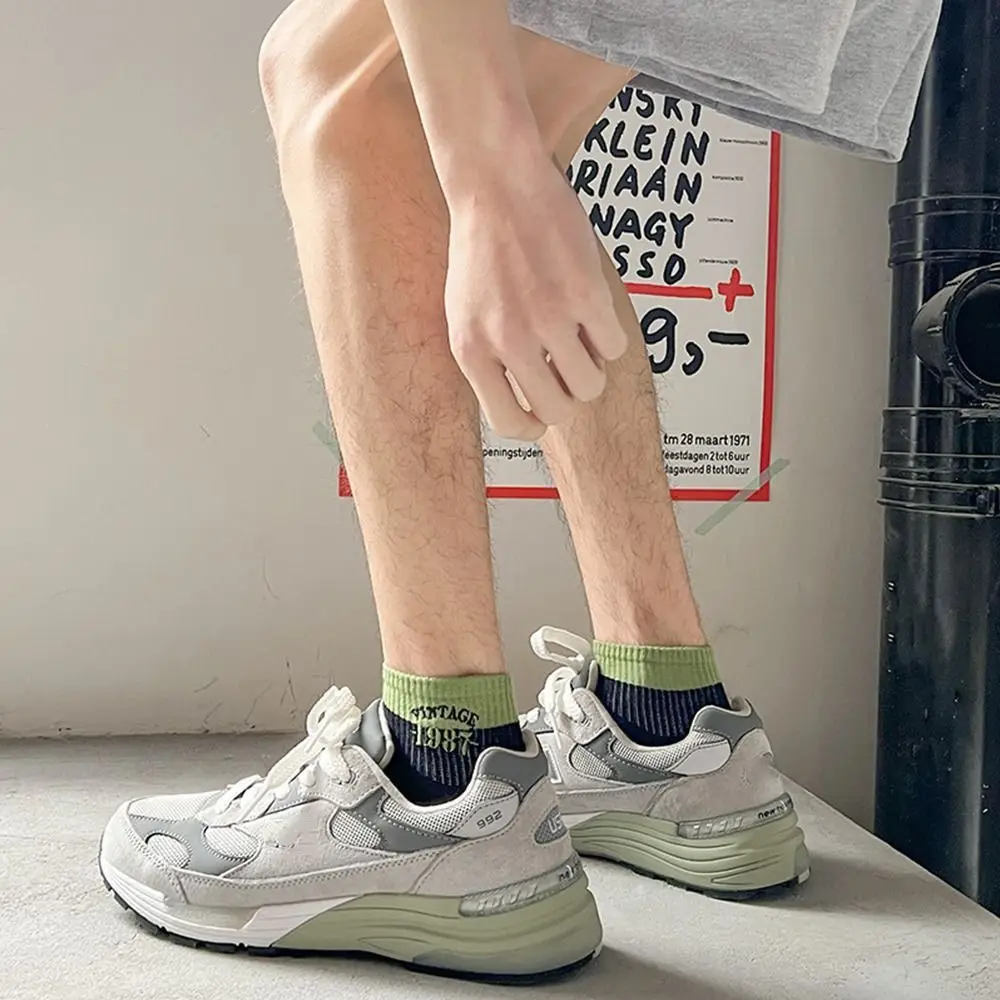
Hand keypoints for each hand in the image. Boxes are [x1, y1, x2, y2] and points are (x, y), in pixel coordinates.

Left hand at [445, 154, 627, 440]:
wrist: (497, 183)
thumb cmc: (481, 249)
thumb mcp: (464, 315)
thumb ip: (488, 362)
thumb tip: (522, 408)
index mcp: (471, 351)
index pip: (510, 423)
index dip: (533, 424)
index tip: (542, 411)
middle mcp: (507, 339)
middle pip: (557, 411)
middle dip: (568, 398)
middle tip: (568, 373)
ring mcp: (547, 318)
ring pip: (590, 384)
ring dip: (592, 370)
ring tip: (580, 342)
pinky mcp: (584, 293)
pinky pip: (613, 346)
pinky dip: (608, 337)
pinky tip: (591, 313)